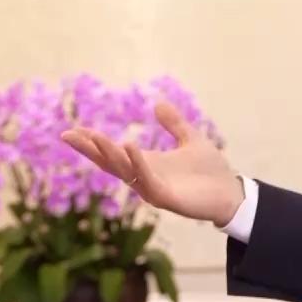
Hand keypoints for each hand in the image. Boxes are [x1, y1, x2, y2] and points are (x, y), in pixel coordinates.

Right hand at [61, 101, 244, 226]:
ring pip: (124, 171)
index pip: (113, 153)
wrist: (231, 192)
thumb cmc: (211, 170)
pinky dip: (137, 163)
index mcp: (147, 163)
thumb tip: (159, 104)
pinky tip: (129, 146)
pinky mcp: (166, 198)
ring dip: (109, 154)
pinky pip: (146, 180)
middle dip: (90, 149)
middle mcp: (145, 176)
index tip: (72, 130)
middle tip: (69, 135)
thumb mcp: (191, 139)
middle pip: (110, 163)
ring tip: (96, 137)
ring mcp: (153, 188)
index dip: (93, 143)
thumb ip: (175, 124)